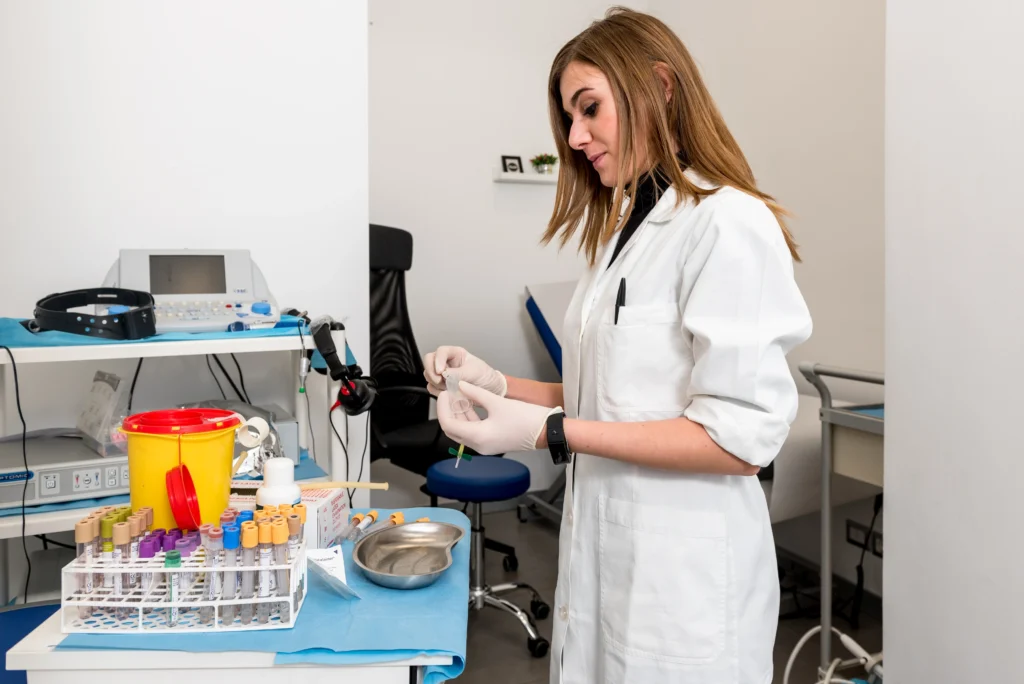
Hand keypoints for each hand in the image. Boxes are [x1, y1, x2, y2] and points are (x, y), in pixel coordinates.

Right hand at [423, 346, 506, 396]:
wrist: (492, 391)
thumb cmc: (486, 377)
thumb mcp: (474, 373)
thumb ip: (458, 373)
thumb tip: (444, 375)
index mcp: (456, 354)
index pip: (441, 352)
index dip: (438, 360)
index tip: (441, 371)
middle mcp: (447, 362)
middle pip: (429, 361)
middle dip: (432, 372)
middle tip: (439, 381)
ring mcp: (443, 375)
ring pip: (429, 375)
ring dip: (435, 383)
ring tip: (449, 388)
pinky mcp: (442, 386)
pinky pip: (432, 387)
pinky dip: (437, 392)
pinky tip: (448, 394)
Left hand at [437, 381, 559, 454]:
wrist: (546, 431)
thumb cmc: (526, 418)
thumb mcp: (497, 402)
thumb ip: (475, 393)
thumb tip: (460, 385)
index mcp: (478, 437)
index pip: (448, 424)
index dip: (442, 407)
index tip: (445, 393)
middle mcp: (479, 445)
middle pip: (453, 429)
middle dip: (449, 411)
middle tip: (450, 394)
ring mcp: (485, 446)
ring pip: (463, 431)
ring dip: (459, 414)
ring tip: (460, 396)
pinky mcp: (491, 443)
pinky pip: (473, 432)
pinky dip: (469, 419)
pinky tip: (471, 404)